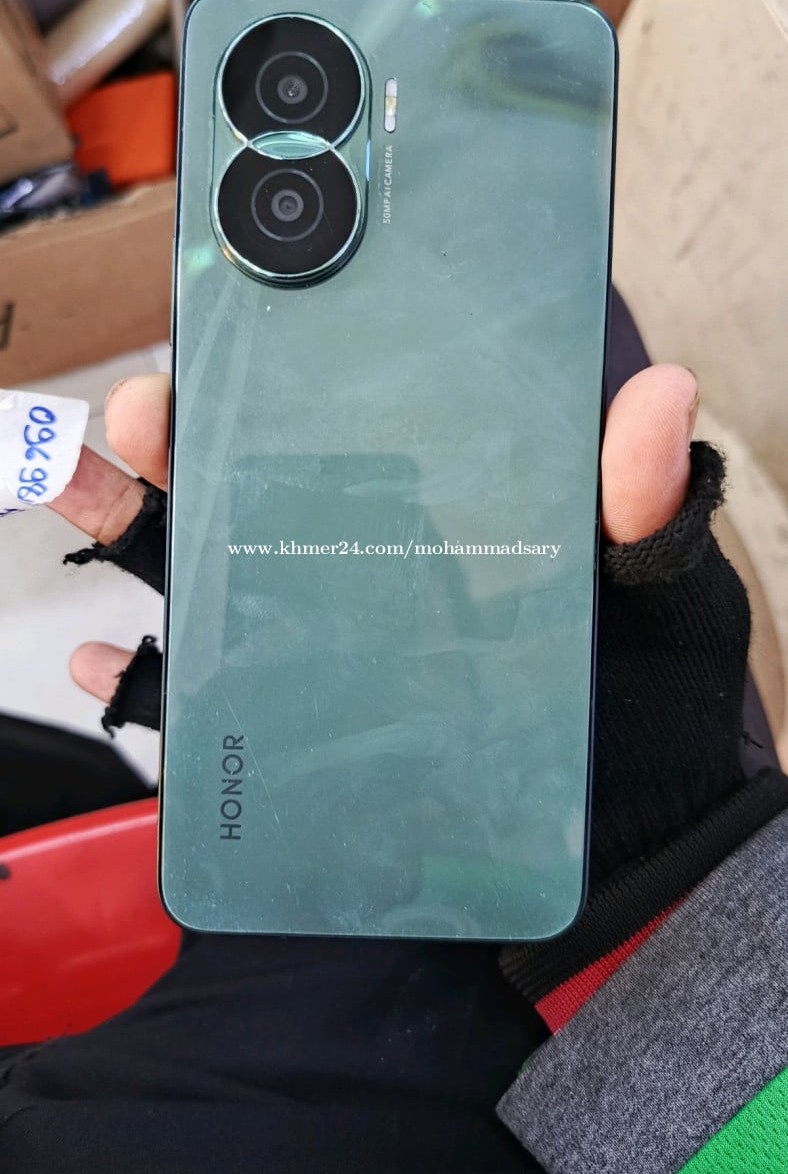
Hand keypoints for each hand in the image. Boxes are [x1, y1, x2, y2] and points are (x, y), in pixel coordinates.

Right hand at [51, 363, 700, 702]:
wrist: (625, 848)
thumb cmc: (643, 711)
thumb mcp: (658, 596)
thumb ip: (646, 506)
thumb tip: (662, 394)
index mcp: (436, 514)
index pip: (346, 425)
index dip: (287, 370)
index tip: (243, 324)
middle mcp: (358, 569)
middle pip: (248, 483)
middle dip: (183, 432)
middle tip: (151, 408)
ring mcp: (315, 649)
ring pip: (198, 571)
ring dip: (123, 522)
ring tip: (76, 483)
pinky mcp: (289, 737)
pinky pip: (190, 703)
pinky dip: (134, 678)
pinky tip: (104, 656)